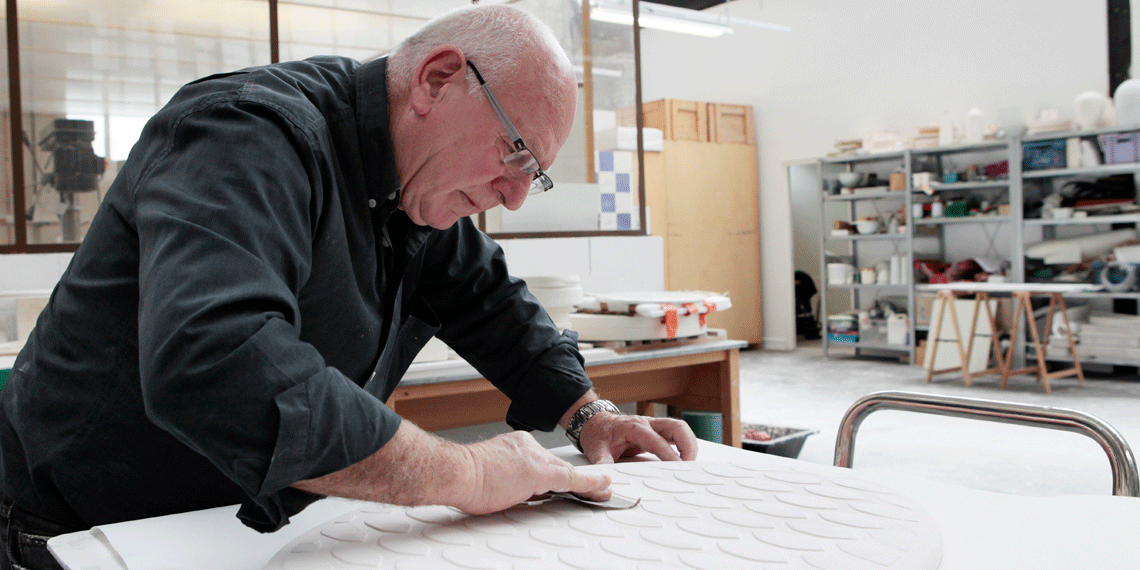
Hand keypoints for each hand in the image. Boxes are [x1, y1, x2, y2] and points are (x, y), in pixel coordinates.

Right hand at [456, 431, 610, 513]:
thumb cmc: (462, 476)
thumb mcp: (489, 473)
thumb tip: (515, 492)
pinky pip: (572, 479)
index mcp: (515, 445)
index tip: (565, 480)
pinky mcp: (539, 473)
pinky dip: (590, 484)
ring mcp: (534, 459)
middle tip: (597, 486)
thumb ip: (507, 479)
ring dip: (587, 483)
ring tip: (603, 490)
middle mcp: (527, 447)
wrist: (456, 472)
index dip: (557, 472)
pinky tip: (603, 487)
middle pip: (558, 465)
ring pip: (566, 472)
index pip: (543, 460)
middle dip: (577, 479)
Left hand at [577, 413, 698, 463]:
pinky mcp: (657, 431)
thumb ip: (602, 464)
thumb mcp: (595, 449)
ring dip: (690, 445)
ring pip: (680, 429)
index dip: (669, 454)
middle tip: (690, 466)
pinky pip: (676, 435)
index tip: (679, 467)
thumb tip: (606, 480)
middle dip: (688, 446)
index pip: (657, 441)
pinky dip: (685, 446)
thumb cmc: (597, 433)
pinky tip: (685, 460)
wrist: (594, 422)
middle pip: (677, 427)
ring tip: (690, 465)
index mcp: (633, 427)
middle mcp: (647, 424)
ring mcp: (654, 426)